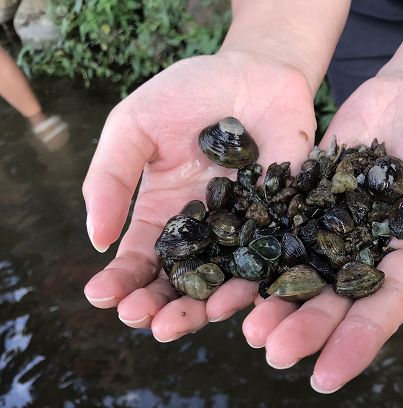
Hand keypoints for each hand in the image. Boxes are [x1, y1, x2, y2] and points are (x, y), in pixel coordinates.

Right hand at [83, 51, 316, 339]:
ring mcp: (245, 232)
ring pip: (225, 282)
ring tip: (182, 320)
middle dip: (160, 306)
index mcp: (165, 214)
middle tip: (145, 321)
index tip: (103, 297)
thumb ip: (112, 177)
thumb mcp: (134, 126)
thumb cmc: (189, 94)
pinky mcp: (286, 224)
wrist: (255, 73)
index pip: (141, 259)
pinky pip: (273, 260)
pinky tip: (241, 297)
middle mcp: (205, 233)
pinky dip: (258, 282)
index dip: (121, 281)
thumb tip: (97, 239)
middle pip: (182, 282)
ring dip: (203, 307)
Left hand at [241, 72, 402, 392]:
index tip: (325, 378)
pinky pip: (280, 224)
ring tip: (244, 324)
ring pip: (301, 269)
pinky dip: (256, 248)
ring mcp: (336, 223)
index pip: (384, 309)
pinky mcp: (309, 195)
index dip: (356, 344)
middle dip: (304, 326)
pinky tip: (229, 269)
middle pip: (334, 298)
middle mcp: (370, 250)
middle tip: (270, 352)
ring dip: (273, 298)